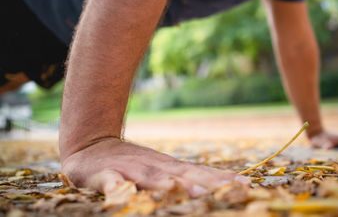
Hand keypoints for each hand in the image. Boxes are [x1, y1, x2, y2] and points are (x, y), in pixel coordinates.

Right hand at [61, 138, 249, 196]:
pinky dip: (116, 186)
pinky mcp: (105, 174)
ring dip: (166, 183)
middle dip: (205, 183)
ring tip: (178, 190)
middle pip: (183, 175)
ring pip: (151, 178)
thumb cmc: (132, 163)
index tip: (245, 186)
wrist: (92, 146)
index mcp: (169, 167)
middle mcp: (155, 167)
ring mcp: (130, 169)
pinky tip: (120, 193)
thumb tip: (213, 189)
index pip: (199, 173)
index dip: (221, 180)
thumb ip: (183, 179)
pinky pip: (110, 182)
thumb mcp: (160, 170)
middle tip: (227, 189)